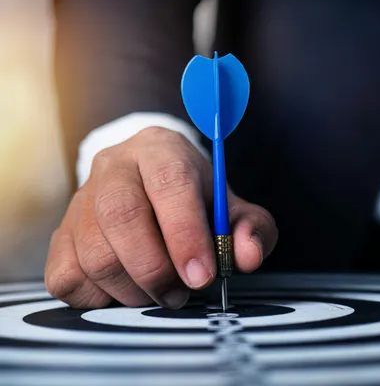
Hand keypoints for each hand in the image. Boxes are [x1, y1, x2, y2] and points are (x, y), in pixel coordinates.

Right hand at [45, 127, 276, 308]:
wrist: (150, 185)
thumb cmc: (197, 201)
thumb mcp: (233, 208)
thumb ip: (252, 228)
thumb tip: (248, 255)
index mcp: (161, 149)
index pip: (170, 183)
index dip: (186, 234)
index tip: (203, 275)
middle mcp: (114, 166)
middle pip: (121, 217)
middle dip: (156, 269)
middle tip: (181, 294)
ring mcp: (80, 199)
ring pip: (95, 254)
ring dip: (133, 289)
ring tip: (161, 293)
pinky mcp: (60, 234)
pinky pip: (67, 278)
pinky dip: (100, 297)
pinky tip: (127, 289)